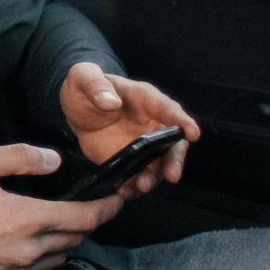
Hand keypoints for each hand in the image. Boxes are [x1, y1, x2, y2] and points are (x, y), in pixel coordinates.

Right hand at [0, 144, 124, 269]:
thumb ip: (19, 157)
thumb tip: (52, 160)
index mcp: (29, 219)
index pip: (84, 218)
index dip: (107, 208)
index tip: (118, 200)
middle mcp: (29, 250)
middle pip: (75, 239)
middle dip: (86, 223)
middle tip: (87, 208)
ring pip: (58, 257)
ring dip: (64, 241)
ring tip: (55, 225)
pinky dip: (40, 256)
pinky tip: (25, 242)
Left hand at [59, 62, 202, 198]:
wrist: (75, 108)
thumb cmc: (85, 87)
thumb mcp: (83, 78)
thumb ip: (96, 86)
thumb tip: (111, 102)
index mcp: (145, 99)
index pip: (168, 109)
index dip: (182, 121)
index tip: (193, 133)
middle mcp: (151, 124)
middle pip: (172, 143)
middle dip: (174, 159)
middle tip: (171, 175)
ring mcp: (142, 145)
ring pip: (157, 164)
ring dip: (153, 177)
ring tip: (140, 186)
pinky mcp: (129, 161)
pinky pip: (136, 175)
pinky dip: (132, 185)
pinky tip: (125, 191)